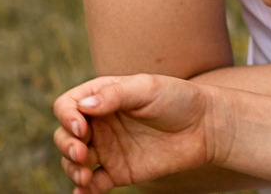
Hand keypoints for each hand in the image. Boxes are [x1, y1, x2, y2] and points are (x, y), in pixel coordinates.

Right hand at [51, 74, 221, 191]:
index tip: (81, 128)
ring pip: (74, 162)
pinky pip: (92, 185)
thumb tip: (83, 106)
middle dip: (67, 145)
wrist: (205, 127)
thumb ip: (115, 95)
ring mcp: (108, 149)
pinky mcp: (118, 172)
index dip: (67, 117)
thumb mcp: (147, 88)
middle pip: (64, 136)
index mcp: (103, 97)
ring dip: (72, 169)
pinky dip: (83, 191)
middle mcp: (100, 123)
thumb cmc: (178, 99)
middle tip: (82, 153)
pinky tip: (83, 193)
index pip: (68, 106)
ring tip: (86, 175)